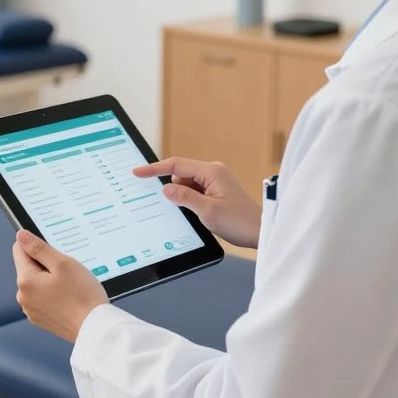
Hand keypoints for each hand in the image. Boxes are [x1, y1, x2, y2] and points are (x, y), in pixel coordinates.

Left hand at [12, 229, 107, 342]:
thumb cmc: (82, 295)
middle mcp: (23, 297)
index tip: (53, 253)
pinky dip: (53, 294)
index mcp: (25, 281)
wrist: (94, 327)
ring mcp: (31, 310)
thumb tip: (21, 236)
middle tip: (67, 272)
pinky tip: (69, 299)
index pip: (20, 250)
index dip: (37, 246)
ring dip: (50, 280)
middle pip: (29, 267)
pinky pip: (43, 298)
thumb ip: (39, 247)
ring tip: (70, 287)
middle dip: (46, 265)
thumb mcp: (62, 263)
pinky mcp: (40, 319)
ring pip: (37, 283)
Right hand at [132, 158, 261, 248]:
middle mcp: (213, 172)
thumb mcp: (207, 211)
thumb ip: (184, 197)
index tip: (137, 172)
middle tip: (174, 207)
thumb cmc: (239, 222)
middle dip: (173, 189)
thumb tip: (165, 188)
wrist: (260, 232)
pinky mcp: (216, 190)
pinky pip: (194, 191)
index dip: (154, 169)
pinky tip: (196, 214)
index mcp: (211, 172)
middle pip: (180, 174)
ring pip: (186, 184)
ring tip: (196, 215)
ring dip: (183, 197)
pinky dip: (189, 200)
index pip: (176, 165)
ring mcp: (215, 181)